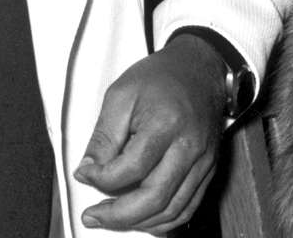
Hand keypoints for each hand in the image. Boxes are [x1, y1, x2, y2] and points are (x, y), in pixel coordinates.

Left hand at [75, 36, 227, 232]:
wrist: (200, 69)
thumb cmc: (161, 78)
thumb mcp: (121, 95)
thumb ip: (104, 136)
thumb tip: (88, 170)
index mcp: (165, 124)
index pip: (130, 169)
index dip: (101, 179)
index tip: (85, 173)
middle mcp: (189, 147)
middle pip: (154, 198)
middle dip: (118, 215)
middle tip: (93, 216)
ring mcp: (202, 161)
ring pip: (172, 211)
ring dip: (139, 223)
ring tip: (112, 219)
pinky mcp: (208, 169)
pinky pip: (188, 208)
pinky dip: (163, 221)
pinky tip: (141, 218)